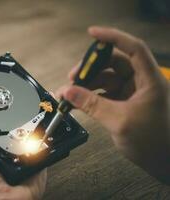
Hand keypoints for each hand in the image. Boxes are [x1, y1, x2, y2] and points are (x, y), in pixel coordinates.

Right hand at [57, 26, 169, 183]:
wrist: (164, 163)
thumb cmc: (155, 142)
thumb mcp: (120, 121)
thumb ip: (92, 104)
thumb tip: (69, 92)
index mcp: (149, 80)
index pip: (133, 48)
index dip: (112, 37)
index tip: (92, 33)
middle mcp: (140, 83)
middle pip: (113, 63)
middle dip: (90, 68)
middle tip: (72, 78)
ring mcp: (131, 93)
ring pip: (104, 79)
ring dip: (85, 84)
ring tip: (68, 94)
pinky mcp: (122, 104)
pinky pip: (101, 94)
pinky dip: (87, 96)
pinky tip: (75, 102)